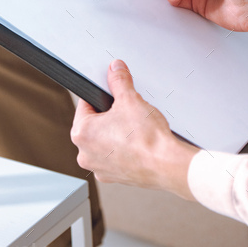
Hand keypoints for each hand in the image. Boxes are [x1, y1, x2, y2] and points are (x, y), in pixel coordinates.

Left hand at [71, 60, 196, 198]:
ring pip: (104, 142)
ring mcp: (99, 168)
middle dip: (109, 117)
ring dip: (115, 135)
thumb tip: (115, 70)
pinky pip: (114, 158)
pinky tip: (137, 145)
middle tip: (126, 113)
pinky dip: (123, 151)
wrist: (166, 164)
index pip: (84, 105)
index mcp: (81, 133)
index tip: (111, 96)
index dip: (101, 96)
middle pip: (94, 125)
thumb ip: (119, 81)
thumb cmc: (146, 139)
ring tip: (133, 130)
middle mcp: (85, 154)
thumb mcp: (130, 99)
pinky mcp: (113, 176)